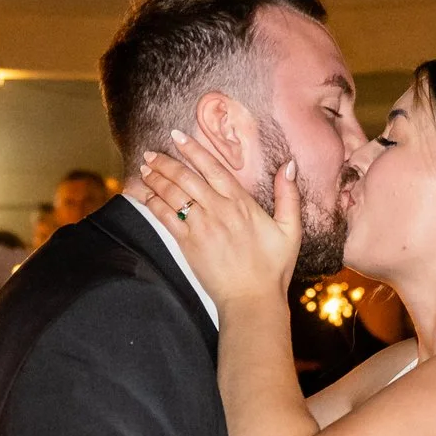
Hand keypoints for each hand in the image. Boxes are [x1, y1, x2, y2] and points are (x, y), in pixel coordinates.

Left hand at [141, 129, 299, 307]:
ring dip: (156, 178)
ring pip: (173, 194)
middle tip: (150, 152)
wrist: (252, 299)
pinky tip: (145, 195)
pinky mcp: (188, 244)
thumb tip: (289, 164)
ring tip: (144, 168)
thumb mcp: (291, 229)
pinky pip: (166, 217)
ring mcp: (201, 226)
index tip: (177, 136)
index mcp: (241, 203)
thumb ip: (289, 195)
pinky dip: (153, 202)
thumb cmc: (273, 267)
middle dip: (165, 162)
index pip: (213, 168)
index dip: (193, 150)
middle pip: (186, 177)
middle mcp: (219, 210)